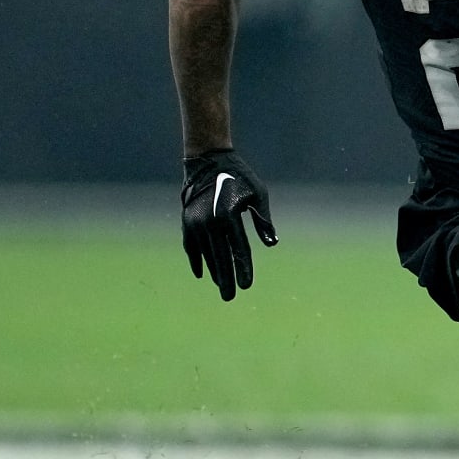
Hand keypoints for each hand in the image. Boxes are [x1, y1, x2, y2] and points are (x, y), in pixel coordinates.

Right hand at [181, 150, 277, 300]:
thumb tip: (271, 244)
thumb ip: (263, 220)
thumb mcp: (257, 194)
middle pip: (220, 257)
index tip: (247, 286)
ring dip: (214, 271)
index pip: (238, 249)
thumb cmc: (239, 177)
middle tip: (230, 297)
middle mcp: (210, 222)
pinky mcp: (187, 222)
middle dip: (226, 279)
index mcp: (229, 216)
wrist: (207, 161)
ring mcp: (195, 223)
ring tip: (222, 286)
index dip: (243, 269)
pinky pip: (191, 247)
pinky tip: (201, 274)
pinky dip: (197, 260)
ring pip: (206, 254)